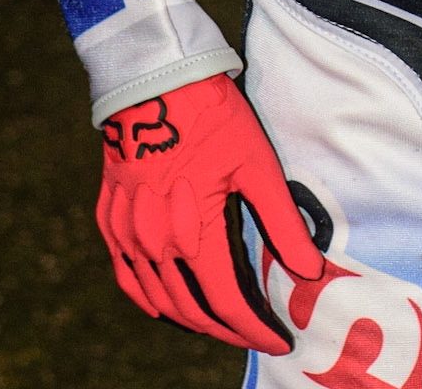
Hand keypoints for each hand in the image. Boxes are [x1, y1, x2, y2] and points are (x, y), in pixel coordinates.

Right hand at [97, 72, 322, 351]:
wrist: (155, 79)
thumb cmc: (213, 118)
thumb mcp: (258, 165)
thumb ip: (282, 224)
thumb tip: (311, 271)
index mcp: (194, 235)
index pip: (227, 304)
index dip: (255, 329)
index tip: (279, 341)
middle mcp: (154, 245)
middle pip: (191, 309)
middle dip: (227, 330)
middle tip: (256, 334)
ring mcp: (127, 234)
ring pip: (157, 299)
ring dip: (190, 318)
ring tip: (221, 324)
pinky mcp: (110, 219)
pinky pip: (126, 275)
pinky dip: (149, 298)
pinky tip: (166, 303)